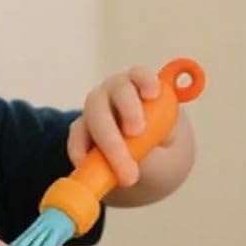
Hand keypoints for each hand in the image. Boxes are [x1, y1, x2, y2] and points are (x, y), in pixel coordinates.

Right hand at [67, 65, 166, 187]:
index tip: (152, 95)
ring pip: (94, 115)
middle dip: (127, 110)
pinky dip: (82, 153)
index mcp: (140, 86)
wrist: (145, 161)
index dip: (146, 81)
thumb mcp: (168, 142)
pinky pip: (77, 138)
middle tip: (138, 133)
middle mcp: (114, 92)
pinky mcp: (81, 131)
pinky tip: (90, 167)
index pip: (140, 75)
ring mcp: (96, 109)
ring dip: (108, 140)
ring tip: (125, 170)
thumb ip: (160, 142)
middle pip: (117, 92)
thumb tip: (148, 149)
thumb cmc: (159, 143)